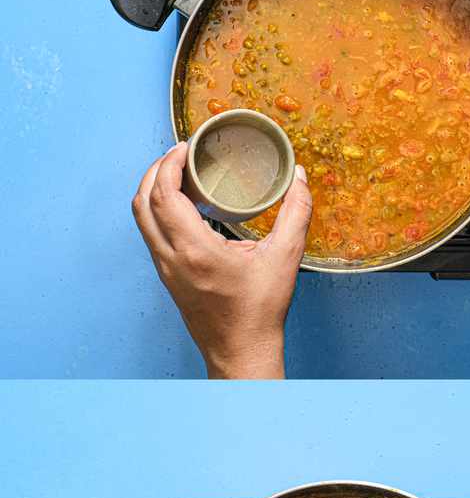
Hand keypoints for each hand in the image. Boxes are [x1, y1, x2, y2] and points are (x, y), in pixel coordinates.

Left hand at [131, 142, 311, 378]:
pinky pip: (152, 233)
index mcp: (195, 250)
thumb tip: (300, 179)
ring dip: (154, 190)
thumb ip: (296, 213)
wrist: (242, 350)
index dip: (169, 163)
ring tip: (179, 175)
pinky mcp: (168, 275)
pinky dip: (160, 210)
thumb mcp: (285, 258)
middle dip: (156, 170)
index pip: (163, 194)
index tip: (185, 147)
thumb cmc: (260, 311)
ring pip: (142, 218)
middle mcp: (171, 257)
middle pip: (143, 201)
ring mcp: (165, 268)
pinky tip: (184, 206)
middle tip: (179, 154)